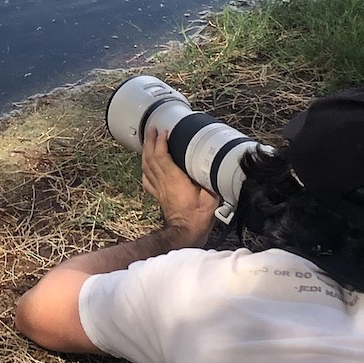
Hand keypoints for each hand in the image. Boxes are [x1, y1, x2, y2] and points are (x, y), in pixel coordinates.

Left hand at [141, 127, 217, 245]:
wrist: (186, 233)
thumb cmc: (197, 217)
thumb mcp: (211, 196)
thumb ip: (212, 180)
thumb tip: (218, 166)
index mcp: (175, 179)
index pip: (162, 156)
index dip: (161, 142)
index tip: (164, 131)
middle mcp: (163, 182)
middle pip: (151, 158)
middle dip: (150, 141)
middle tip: (152, 129)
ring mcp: (158, 189)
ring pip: (146, 166)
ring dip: (145, 151)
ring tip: (147, 140)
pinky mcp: (158, 195)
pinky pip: (147, 179)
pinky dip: (144, 168)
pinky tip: (145, 164)